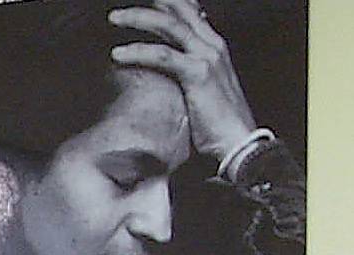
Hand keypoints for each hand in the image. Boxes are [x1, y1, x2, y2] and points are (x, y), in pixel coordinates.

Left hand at [108, 1, 260, 162]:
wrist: (239, 142)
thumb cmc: (219, 124)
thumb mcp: (204, 91)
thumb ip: (188, 74)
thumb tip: (167, 73)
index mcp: (215, 46)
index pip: (190, 12)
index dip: (168, 4)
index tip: (146, 3)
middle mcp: (213, 45)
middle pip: (178, 11)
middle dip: (148, 6)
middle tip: (119, 10)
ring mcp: (206, 57)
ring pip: (169, 25)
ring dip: (138, 18)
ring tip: (114, 19)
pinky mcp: (198, 74)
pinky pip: (163, 55)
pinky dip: (138, 51)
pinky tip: (118, 54)